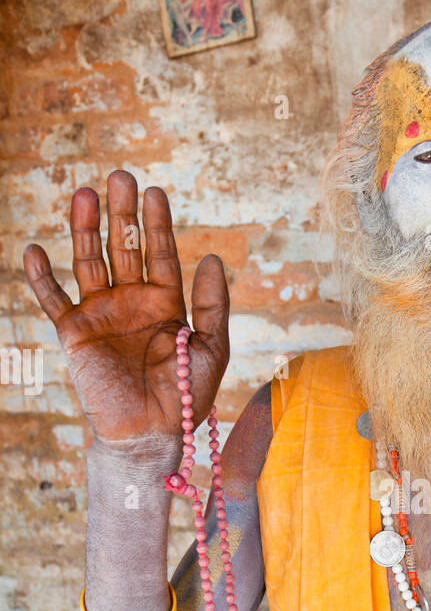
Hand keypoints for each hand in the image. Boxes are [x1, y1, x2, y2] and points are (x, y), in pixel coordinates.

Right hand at [23, 170, 228, 443]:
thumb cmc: (186, 397)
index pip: (160, 253)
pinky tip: (35, 249)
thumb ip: (214, 304)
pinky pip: (54, 299)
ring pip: (89, 261)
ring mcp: (101, 314)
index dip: (157, 223)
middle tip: (121, 176)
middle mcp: (131, 301)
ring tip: (86, 193)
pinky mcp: (75, 333)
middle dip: (123, 214)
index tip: (155, 192)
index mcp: (165, 302)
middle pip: (124, 248)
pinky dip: (42, 277)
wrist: (151, 434)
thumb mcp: (212, 348)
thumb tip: (211, 256)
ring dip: (86, 228)